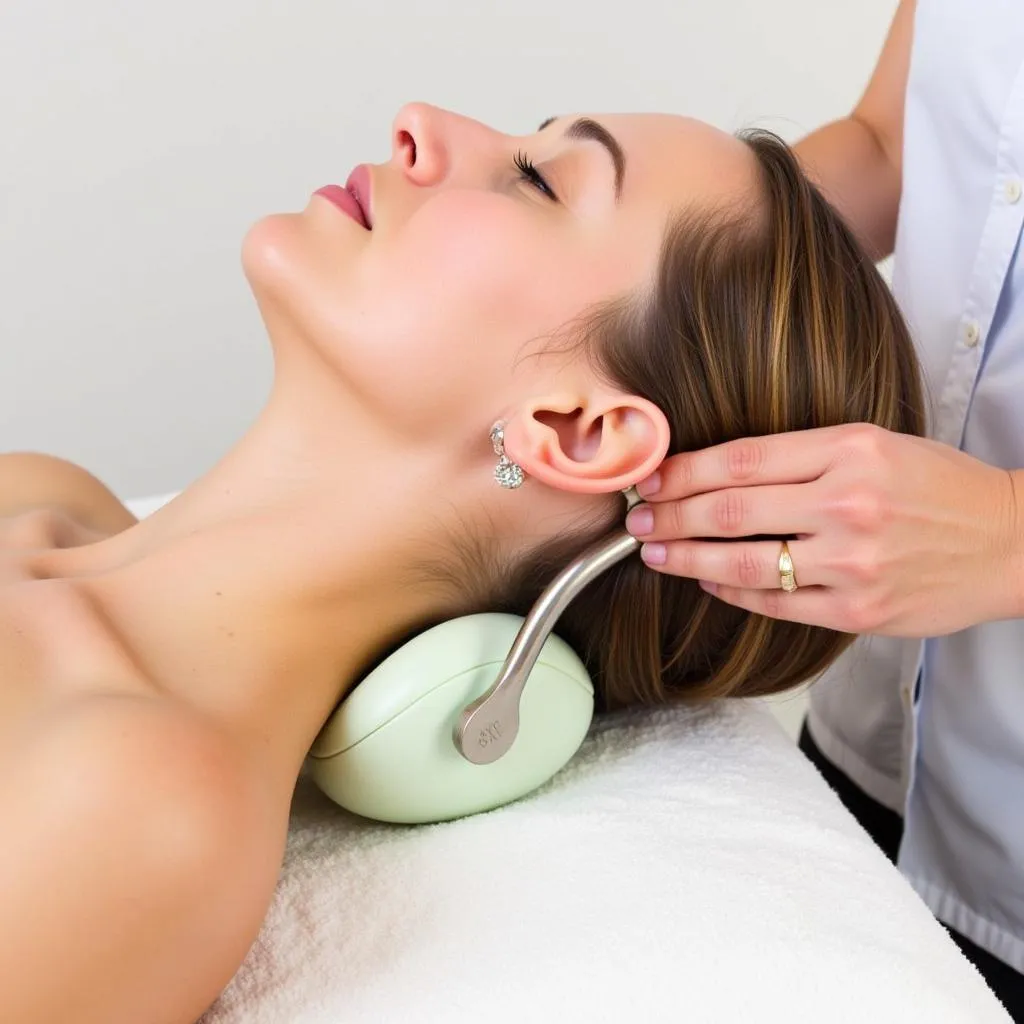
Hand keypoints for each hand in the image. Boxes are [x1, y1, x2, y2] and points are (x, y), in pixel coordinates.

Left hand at [625, 423, 1022, 635]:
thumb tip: (720, 471)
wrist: (1010, 542)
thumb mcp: (875, 444)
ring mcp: (852, 563)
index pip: (740, 459)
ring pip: (743, 563)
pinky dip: (730, 591)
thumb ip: (803, 455)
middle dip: (670, 515)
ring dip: (686, 558)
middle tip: (636, 520)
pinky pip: (774, 602)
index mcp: (849, 451)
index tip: (651, 478)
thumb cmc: (939, 487)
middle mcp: (847, 504)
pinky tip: (706, 580)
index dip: (683, 471)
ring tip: (654, 553)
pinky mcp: (857, 611)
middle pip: (730, 511)